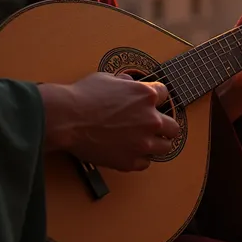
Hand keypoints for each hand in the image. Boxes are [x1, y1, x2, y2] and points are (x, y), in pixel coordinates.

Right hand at [39, 73, 179, 171]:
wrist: (67, 119)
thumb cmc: (84, 96)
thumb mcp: (107, 78)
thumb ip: (124, 82)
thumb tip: (128, 82)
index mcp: (146, 95)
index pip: (164, 94)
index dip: (156, 97)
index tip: (151, 102)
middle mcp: (150, 119)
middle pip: (173, 126)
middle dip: (164, 125)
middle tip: (154, 127)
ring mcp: (142, 142)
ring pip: (165, 147)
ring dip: (156, 143)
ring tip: (145, 142)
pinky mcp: (130, 160)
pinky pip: (145, 163)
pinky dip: (139, 158)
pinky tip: (130, 152)